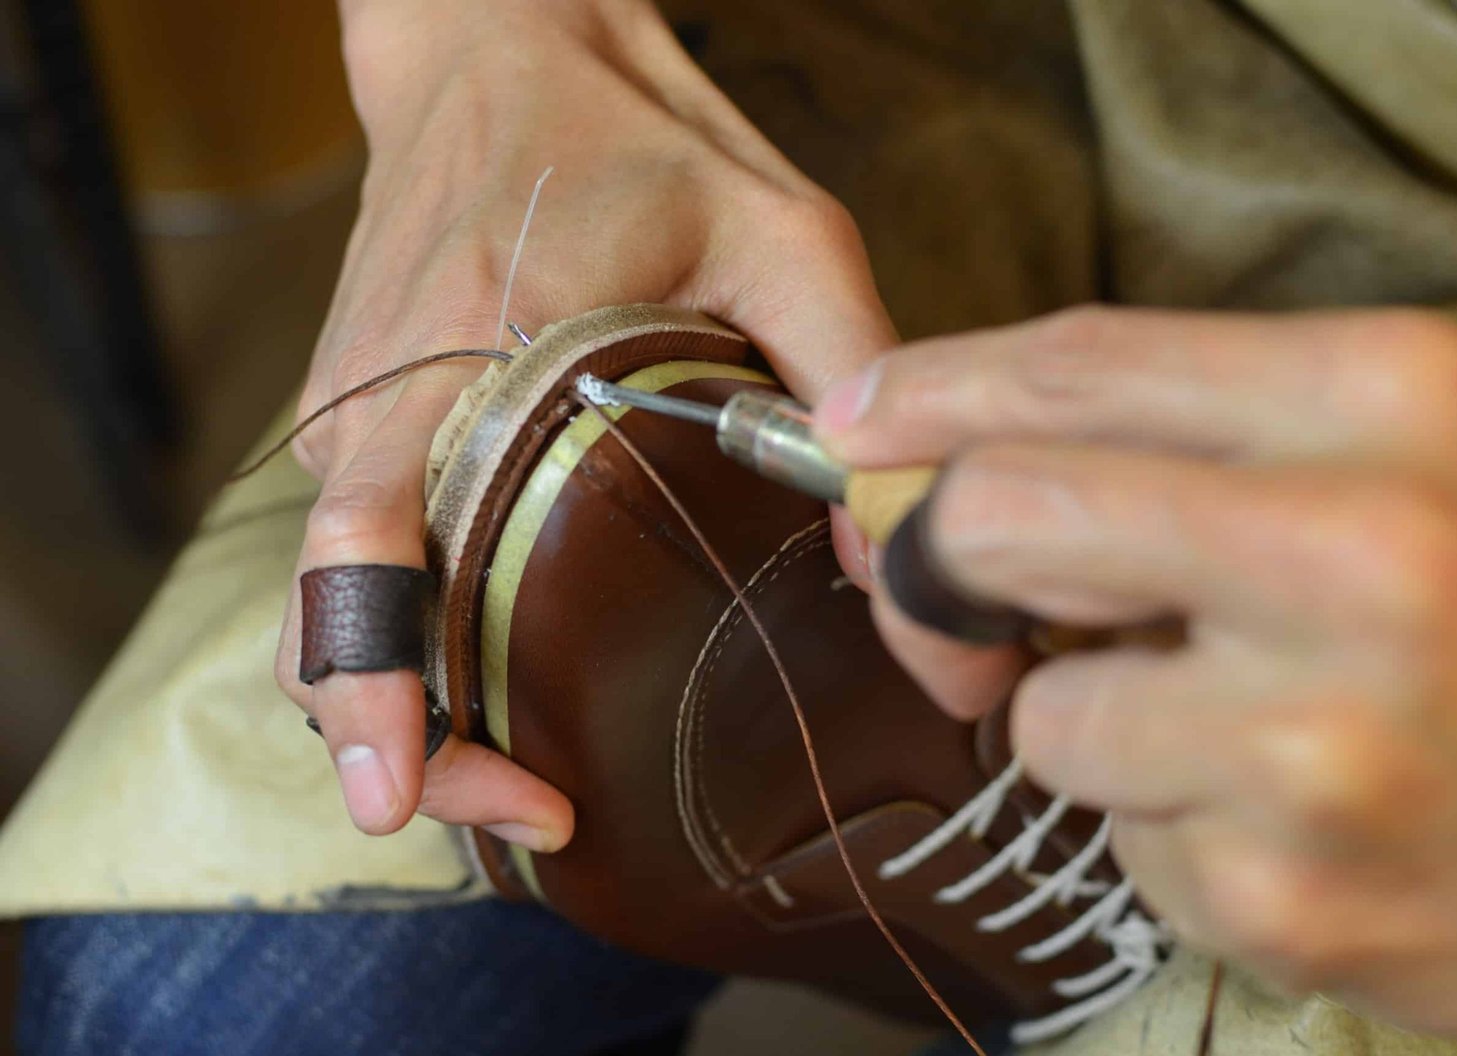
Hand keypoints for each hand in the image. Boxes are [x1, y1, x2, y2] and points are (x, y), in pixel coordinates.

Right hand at [275, 0, 894, 851]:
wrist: (496, 46)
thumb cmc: (629, 133)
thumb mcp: (784, 232)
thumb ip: (849, 376)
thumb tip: (885, 542)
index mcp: (453, 360)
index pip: (356, 562)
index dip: (372, 695)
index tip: (409, 794)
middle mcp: (373, 409)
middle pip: (324, 626)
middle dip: (407, 745)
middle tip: (532, 813)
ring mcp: (351, 422)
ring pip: (336, 608)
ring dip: (409, 703)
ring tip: (523, 772)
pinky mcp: (361, 426)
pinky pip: (366, 561)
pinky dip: (410, 638)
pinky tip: (501, 676)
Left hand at [815, 307, 1456, 1045]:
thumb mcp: (1408, 455)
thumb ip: (1195, 435)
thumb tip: (956, 455)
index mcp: (1387, 401)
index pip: (1079, 367)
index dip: (933, 390)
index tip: (857, 417)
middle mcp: (1357, 556)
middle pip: (1003, 518)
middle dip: (952, 561)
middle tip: (988, 603)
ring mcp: (1316, 741)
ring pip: (1040, 716)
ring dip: (1098, 722)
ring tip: (1235, 728)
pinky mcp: (1285, 892)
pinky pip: (1120, 836)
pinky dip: (1169, 824)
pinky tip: (1287, 817)